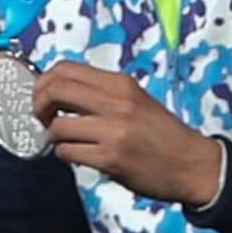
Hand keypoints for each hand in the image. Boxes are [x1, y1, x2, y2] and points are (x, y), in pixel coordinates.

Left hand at [30, 61, 223, 207]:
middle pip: (55, 90)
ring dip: (52, 135)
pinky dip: (63, 154)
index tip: (44, 96)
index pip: (66, 69)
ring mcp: (113, 131)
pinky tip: (74, 155)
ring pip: (58, 126)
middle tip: (42, 117)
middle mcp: (116, 103)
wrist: (192, 164)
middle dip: (38, 104)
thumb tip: (62, 91)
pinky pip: (68, 152)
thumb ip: (104, 94)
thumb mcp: (137, 100)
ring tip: (62, 140)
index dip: (45, 82)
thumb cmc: (163, 134)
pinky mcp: (111, 158)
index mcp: (121, 84)